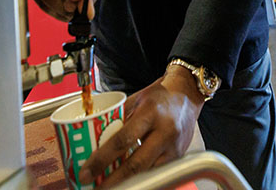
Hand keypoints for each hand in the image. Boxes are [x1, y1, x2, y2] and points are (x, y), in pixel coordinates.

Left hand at [79, 67, 204, 186]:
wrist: (188, 94)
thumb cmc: (160, 95)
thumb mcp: (136, 100)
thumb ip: (119, 120)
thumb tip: (96, 141)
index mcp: (151, 113)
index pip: (122, 140)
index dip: (102, 160)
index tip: (86, 172)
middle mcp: (165, 131)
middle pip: (135, 164)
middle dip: (112, 181)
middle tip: (95, 187)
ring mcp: (174, 146)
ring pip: (148, 173)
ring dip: (127, 183)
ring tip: (109, 186)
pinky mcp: (179, 156)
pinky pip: (157, 172)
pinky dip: (142, 178)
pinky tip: (129, 181)